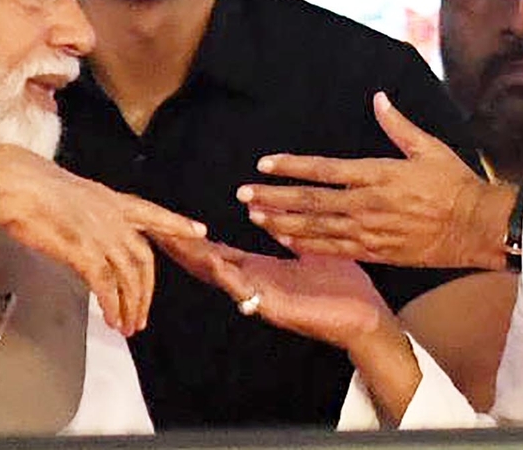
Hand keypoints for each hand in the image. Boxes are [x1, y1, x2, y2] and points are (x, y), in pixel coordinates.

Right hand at [0, 143, 205, 335]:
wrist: (13, 184)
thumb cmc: (32, 185)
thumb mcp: (74, 194)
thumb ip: (91, 214)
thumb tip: (92, 232)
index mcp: (112, 200)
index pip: (153, 213)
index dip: (176, 224)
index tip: (199, 231)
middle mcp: (113, 217)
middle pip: (144, 259)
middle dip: (146, 292)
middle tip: (143, 317)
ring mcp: (101, 234)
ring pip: (129, 277)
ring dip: (131, 306)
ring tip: (128, 327)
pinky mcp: (83, 251)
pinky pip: (106, 285)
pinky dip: (112, 305)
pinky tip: (111, 319)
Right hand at [154, 237, 425, 427]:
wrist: (366, 317)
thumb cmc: (341, 286)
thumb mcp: (308, 249)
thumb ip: (285, 229)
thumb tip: (262, 205)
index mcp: (262, 271)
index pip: (219, 252)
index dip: (195, 239)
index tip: (170, 223)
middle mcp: (256, 284)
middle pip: (210, 265)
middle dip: (184, 248)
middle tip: (157, 229)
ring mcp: (262, 298)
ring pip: (221, 278)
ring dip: (197, 260)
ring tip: (174, 242)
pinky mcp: (275, 308)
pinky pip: (247, 292)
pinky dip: (229, 276)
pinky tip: (214, 261)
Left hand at [237, 92, 515, 269]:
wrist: (478, 227)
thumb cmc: (456, 184)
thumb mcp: (429, 148)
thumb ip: (398, 125)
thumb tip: (379, 98)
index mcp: (378, 174)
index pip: (324, 169)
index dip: (291, 166)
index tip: (264, 163)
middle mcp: (368, 204)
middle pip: (311, 201)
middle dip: (274, 197)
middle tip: (244, 194)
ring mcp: (371, 231)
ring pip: (316, 228)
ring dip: (283, 222)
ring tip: (255, 217)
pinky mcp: (377, 252)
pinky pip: (335, 250)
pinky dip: (307, 245)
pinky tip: (286, 241)